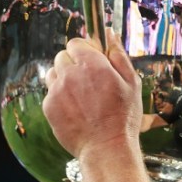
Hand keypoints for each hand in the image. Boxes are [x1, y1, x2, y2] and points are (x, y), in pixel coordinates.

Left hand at [43, 30, 142, 158]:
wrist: (106, 148)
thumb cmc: (123, 117)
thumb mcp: (132, 82)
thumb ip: (118, 54)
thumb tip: (109, 33)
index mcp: (93, 64)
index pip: (76, 43)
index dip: (84, 50)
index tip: (92, 61)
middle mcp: (71, 74)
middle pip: (62, 56)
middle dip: (74, 63)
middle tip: (89, 81)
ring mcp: (57, 90)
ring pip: (54, 73)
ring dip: (64, 78)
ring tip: (81, 95)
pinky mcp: (49, 106)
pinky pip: (50, 92)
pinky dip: (60, 96)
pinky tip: (76, 108)